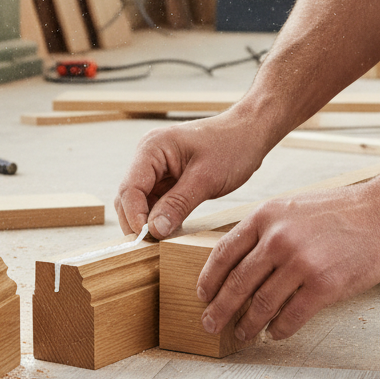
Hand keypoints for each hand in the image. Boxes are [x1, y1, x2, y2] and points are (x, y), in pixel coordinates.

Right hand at [114, 111, 268, 239]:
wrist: (250, 133)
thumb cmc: (232, 145)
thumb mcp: (206, 178)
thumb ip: (178, 204)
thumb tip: (154, 230)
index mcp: (152, 148)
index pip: (130, 188)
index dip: (134, 215)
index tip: (146, 238)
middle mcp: (149, 156)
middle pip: (129, 196)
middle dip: (137, 221)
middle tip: (152, 245)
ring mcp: (157, 167)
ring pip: (140, 201)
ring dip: (148, 221)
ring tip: (162, 240)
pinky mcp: (167, 178)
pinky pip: (155, 201)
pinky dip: (160, 216)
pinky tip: (170, 229)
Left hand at [196, 183, 379, 341]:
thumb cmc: (337, 212)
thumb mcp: (289, 208)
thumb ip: (263, 231)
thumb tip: (237, 264)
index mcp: (264, 217)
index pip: (223, 252)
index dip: (208, 279)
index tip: (201, 295)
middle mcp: (277, 239)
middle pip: (237, 282)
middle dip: (220, 309)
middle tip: (209, 324)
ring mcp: (300, 262)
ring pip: (262, 303)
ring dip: (248, 324)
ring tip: (242, 333)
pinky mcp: (324, 285)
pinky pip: (292, 316)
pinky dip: (279, 329)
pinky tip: (274, 334)